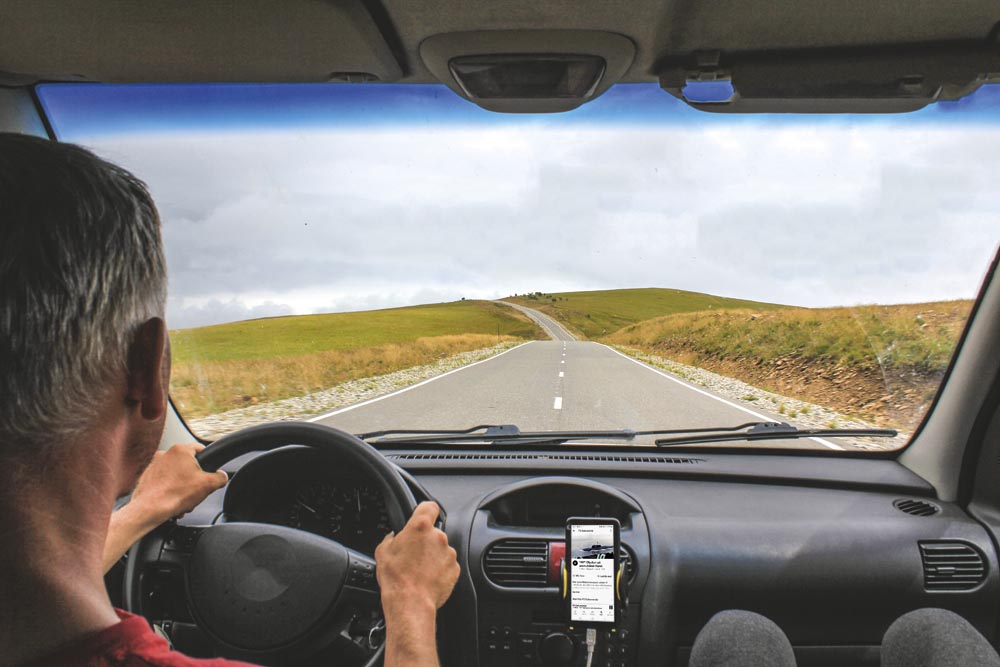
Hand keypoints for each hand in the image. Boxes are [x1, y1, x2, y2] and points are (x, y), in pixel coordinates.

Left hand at [103, 443, 226, 572]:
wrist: (149, 509)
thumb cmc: (174, 495)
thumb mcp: (208, 485)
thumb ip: (220, 477)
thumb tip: (222, 476)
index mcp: (180, 450)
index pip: (201, 449)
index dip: (209, 462)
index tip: (209, 473)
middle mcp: (165, 454)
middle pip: (188, 465)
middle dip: (193, 480)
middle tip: (195, 492)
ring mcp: (154, 465)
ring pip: (176, 475)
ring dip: (182, 488)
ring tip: (183, 501)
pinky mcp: (147, 477)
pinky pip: (164, 483)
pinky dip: (169, 492)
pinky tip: (172, 503)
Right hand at [375, 502, 458, 666]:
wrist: (410, 603)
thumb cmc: (396, 578)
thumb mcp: (382, 552)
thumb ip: (391, 538)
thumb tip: (393, 538)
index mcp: (420, 527)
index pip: (429, 506)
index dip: (425, 511)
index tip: (422, 516)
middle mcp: (438, 536)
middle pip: (434, 532)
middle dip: (425, 541)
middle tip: (413, 555)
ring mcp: (449, 553)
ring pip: (441, 550)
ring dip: (433, 557)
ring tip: (419, 571)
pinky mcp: (455, 569)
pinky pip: (447, 565)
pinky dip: (440, 570)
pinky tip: (427, 579)